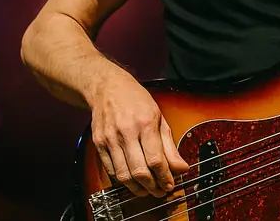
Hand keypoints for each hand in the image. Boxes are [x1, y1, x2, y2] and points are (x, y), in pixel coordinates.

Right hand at [88, 74, 189, 197]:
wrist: (107, 88)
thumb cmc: (136, 101)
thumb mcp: (159, 118)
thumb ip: (170, 146)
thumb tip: (181, 167)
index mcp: (146, 124)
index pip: (156, 159)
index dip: (165, 177)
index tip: (170, 184)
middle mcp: (126, 132)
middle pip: (139, 170)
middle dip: (152, 186)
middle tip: (160, 191)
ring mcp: (110, 139)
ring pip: (124, 174)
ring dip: (137, 188)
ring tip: (147, 191)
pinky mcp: (99, 144)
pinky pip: (111, 170)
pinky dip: (122, 180)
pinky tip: (131, 181)